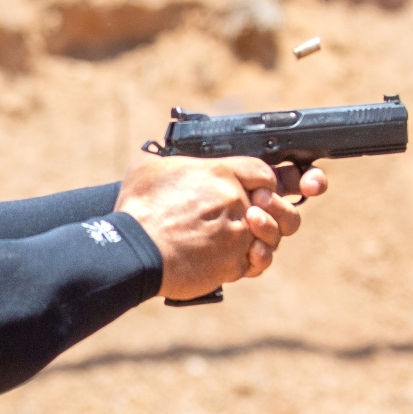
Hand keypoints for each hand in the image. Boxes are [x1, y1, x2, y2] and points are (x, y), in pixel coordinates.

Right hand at [115, 156, 321, 300]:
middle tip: (257, 214)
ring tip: (250, 237)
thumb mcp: (150, 166)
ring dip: (266, 236)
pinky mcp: (234, 264)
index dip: (265, 181)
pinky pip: (258, 262)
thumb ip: (171, 155)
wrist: (134, 252)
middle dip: (275, 209)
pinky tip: (243, 257)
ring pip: (272, 235)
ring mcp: (238, 234)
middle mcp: (235, 201)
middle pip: (278, 204)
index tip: (259, 189)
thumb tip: (168, 149)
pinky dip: (253, 261)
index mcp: (220, 173)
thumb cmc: (138, 210)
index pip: (264, 171)